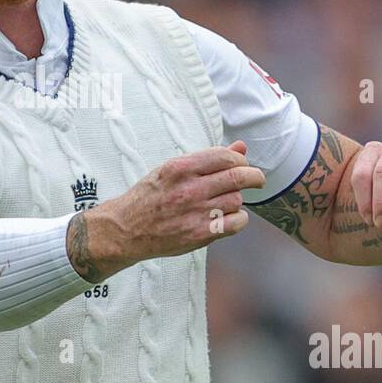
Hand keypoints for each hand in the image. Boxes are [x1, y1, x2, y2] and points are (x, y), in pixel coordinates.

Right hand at [67, 140, 264, 281]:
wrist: (126, 230)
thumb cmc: (149, 197)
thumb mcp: (172, 170)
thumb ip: (208, 159)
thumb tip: (241, 147)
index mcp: (181, 167)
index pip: (226, 156)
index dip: (241, 159)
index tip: (242, 165)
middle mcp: (190, 188)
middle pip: (239, 176)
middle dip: (254, 177)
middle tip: (256, 180)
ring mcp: (196, 213)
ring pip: (237, 200)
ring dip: (238, 200)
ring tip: (225, 202)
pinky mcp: (200, 234)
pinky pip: (236, 223)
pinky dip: (239, 219)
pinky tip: (229, 218)